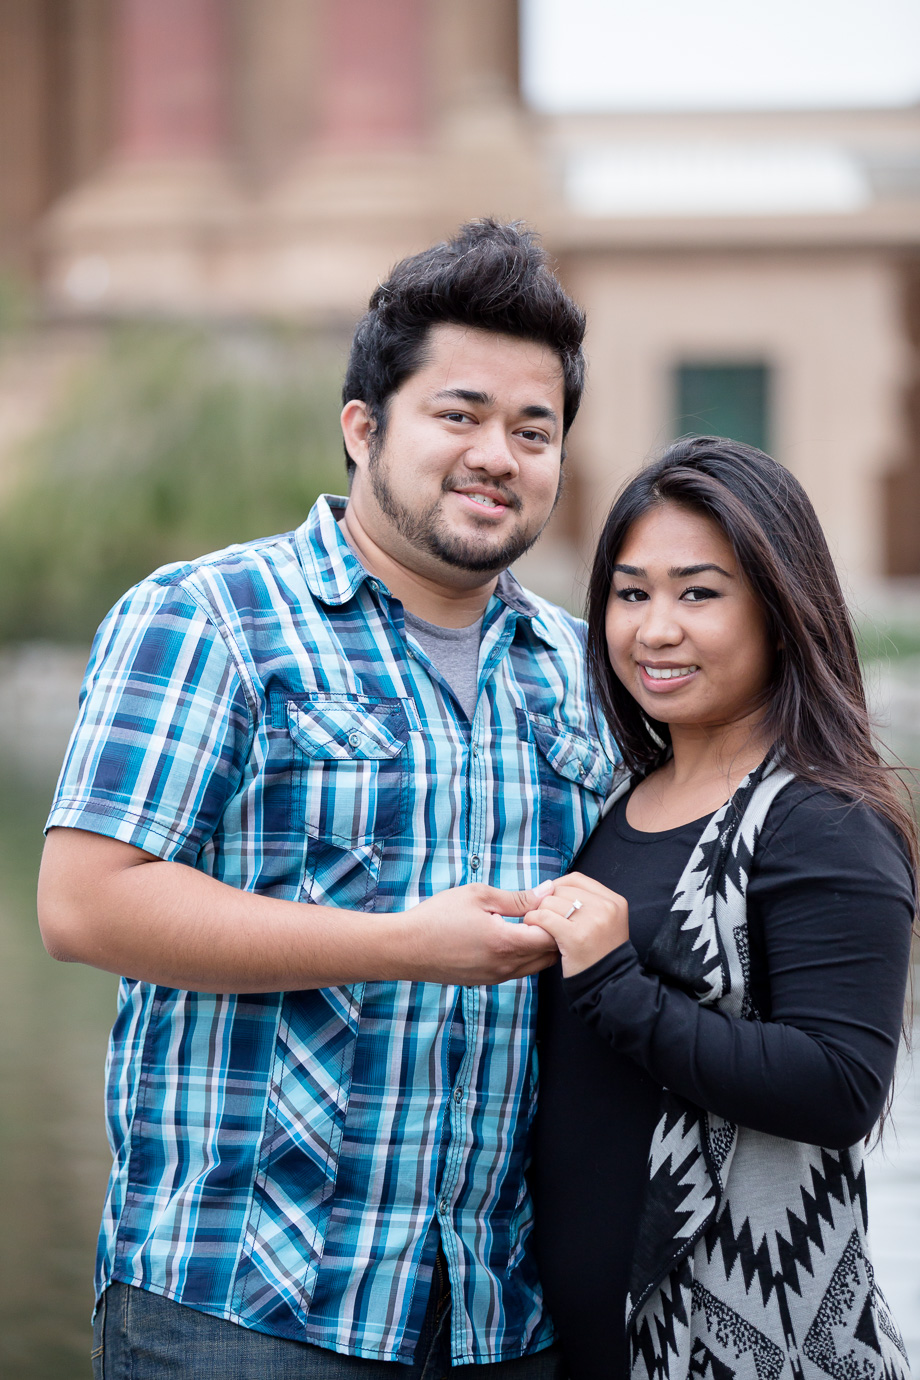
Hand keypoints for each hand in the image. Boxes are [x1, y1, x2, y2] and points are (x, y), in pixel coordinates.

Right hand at [403, 880, 558, 984]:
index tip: (549, 901)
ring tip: (529, 922)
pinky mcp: (487, 981)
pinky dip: (525, 955)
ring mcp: (497, 978)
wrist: (406, 948)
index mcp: (506, 943)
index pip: (552, 936)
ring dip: (540, 945)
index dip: (556, 917)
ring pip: (536, 965)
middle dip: (554, 932)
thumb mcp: (478, 896)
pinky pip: (519, 971)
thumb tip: (547, 891)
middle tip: (545, 910)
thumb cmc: (438, 917)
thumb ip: (517, 897)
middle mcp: (506, 967)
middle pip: (550, 954)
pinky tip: (512, 936)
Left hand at [523, 872, 627, 976]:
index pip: (576, 880)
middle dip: (546, 902)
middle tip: (542, 916)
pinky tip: (532, 927)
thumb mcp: (605, 922)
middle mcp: (606, 907)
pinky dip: (533, 920)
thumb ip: (586, 902)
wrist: (607, 984)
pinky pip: (544, 917)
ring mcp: (592, 921)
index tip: (549, 900)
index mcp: (614, 901)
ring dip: (537, 912)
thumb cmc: (599, 953)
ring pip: (550, 902)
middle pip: (561, 890)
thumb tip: (550, 886)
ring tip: (537, 924)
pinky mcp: (576, 936)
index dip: (557, 887)